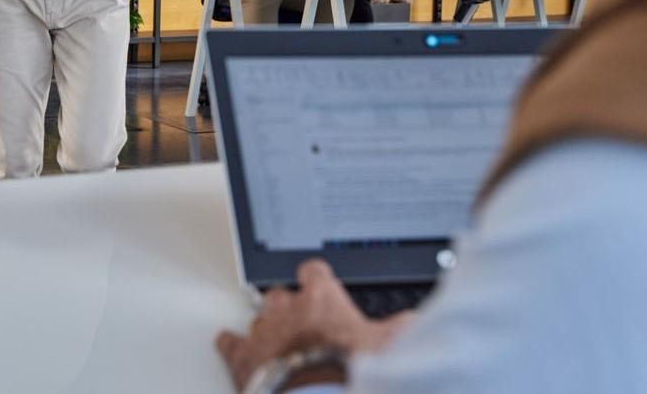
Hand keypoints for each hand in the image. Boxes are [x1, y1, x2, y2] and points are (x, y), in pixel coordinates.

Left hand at [215, 260, 411, 389]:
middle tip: (303, 323)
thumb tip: (414, 322)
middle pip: (281, 294)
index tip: (317, 280)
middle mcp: (288, 309)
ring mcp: (263, 332)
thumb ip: (402, 328)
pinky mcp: (243, 357)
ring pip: (259, 317)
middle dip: (290, 306)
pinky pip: (231, 342)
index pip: (314, 272)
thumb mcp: (388, 348)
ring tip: (279, 341)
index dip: (316, 278)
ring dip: (269, 327)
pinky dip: (232, 344)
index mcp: (321, 300)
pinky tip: (231, 343)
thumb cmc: (347, 374)